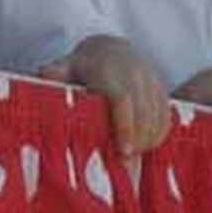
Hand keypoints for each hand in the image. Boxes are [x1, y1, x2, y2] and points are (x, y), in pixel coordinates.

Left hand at [42, 35, 170, 157]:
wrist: (111, 49)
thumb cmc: (83, 67)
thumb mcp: (66, 67)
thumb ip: (56, 73)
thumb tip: (44, 74)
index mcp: (107, 70)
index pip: (122, 100)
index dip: (125, 127)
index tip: (123, 152)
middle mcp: (133, 72)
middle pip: (143, 113)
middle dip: (137, 141)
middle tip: (124, 163)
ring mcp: (151, 79)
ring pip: (158, 116)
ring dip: (148, 140)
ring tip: (132, 156)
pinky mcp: (162, 88)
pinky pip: (167, 116)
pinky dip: (159, 134)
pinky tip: (145, 145)